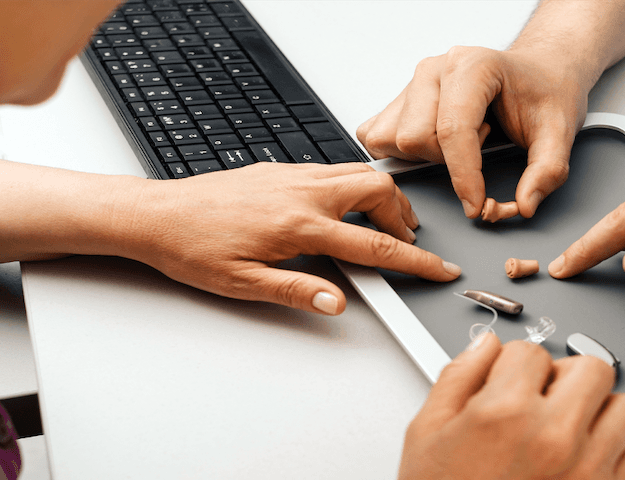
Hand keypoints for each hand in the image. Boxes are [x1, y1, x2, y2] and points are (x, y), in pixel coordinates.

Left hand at [123, 162, 460, 313]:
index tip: (438, 267)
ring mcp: (292, 175)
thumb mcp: (243, 283)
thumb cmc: (193, 248)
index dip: (415, 260)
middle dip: (404, 216)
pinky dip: (355, 185)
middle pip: (378, 191)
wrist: (157, 214)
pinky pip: (334, 168)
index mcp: (299, 225)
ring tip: (385, 223)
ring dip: (382, 197)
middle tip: (408, 242)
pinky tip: (345, 206)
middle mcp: (302, 192)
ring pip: (359, 173)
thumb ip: (296, 291)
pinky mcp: (280, 169)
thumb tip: (337, 301)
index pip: (375, 245)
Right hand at [357, 46, 592, 218]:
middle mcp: (436, 69)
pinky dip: (402, 152)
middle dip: (448, 161)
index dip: (464, 177)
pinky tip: (436, 145)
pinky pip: (378, 135)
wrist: (539, 71)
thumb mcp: (561, 130)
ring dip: (427, 156)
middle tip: (482, 147)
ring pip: (393, 140)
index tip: (477, 205)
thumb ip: (548, 170)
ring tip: (462, 141)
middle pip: (415, 138)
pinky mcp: (400, 98)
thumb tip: (524, 204)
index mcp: (473, 66)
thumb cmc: (545, 91)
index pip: (452, 130)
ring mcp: (414, 81)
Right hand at [398, 334, 624, 479]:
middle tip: (542, 397)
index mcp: (506, 413)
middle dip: (565, 376)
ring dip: (599, 410)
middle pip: (592, 368)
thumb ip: (459, 376)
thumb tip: (484, 346)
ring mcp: (586, 470)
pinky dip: (613, 453)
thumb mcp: (427, 432)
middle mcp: (554, 437)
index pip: (531, 351)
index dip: (514, 365)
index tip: (508, 382)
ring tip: (569, 425)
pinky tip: (580, 459)